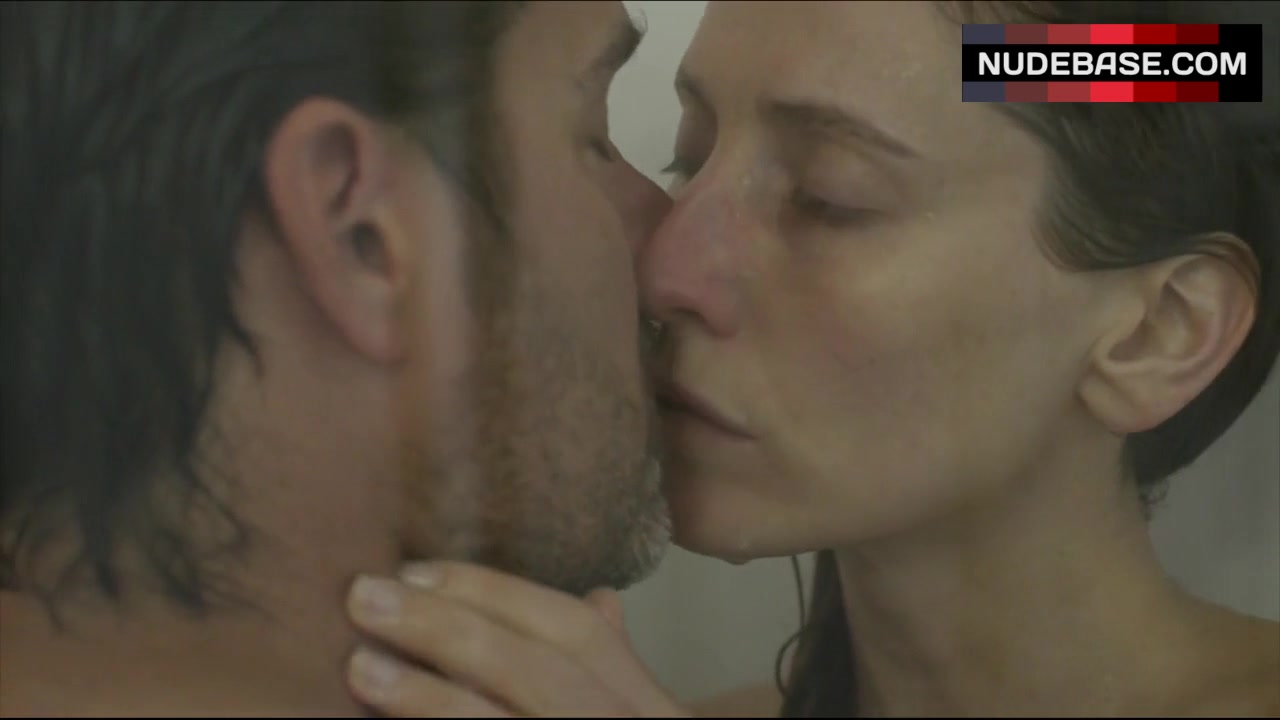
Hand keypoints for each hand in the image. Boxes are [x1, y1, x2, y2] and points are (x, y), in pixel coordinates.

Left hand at [343, 561, 692, 717]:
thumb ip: (617, 670)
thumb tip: (599, 601)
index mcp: (650, 710)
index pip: (577, 633)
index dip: (497, 594)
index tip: (417, 570)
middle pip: (538, 671)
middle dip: (449, 628)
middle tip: (363, 597)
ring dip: (430, 698)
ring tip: (360, 667)